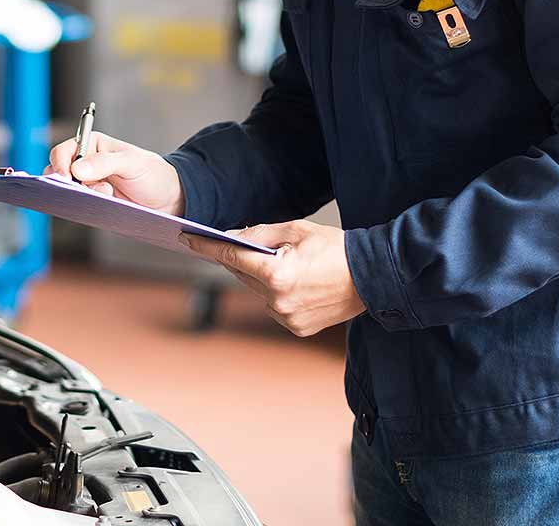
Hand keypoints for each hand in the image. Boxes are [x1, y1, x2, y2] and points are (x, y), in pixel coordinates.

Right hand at [46, 130, 184, 216]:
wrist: (168, 198)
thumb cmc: (153, 173)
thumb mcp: (132, 163)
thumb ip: (105, 163)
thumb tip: (76, 169)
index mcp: (92, 145)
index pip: (63, 152)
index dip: (60, 164)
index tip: (66, 179)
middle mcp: (86, 163)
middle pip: (58, 173)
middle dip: (67, 184)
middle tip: (83, 192)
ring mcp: (88, 184)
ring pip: (67, 191)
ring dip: (78, 196)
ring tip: (105, 196)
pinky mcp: (93, 202)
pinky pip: (78, 205)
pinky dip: (83, 207)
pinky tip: (100, 207)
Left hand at [181, 220, 364, 337]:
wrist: (371, 277)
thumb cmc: (336, 249)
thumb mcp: (296, 230)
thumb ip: (259, 235)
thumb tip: (231, 238)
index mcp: (277, 275)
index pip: (231, 257)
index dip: (207, 247)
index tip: (187, 239)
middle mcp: (278, 302)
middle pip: (242, 275)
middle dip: (240, 258)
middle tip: (242, 243)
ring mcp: (287, 319)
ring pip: (257, 292)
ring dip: (261, 277)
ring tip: (286, 264)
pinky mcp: (296, 329)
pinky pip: (274, 306)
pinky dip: (276, 294)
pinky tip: (297, 283)